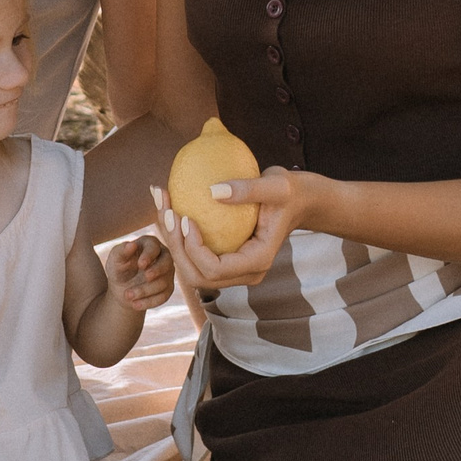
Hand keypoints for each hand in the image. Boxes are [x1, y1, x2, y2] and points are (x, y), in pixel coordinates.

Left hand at [103, 233, 173, 312]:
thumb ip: (121, 251)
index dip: (149, 255)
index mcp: (150, 244)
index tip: (141, 265)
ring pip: (163, 282)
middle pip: (167, 262)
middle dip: (157, 270)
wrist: (122, 288)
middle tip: (146, 277)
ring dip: (145, 290)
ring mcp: (167, 273)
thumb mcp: (115, 260)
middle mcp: (163, 257)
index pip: (153, 247)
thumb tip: (131, 244)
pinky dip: (149, 302)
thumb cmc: (119, 268)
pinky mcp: (168, 289)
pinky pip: (163, 296)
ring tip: (127, 295)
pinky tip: (135, 305)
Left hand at [153, 166, 312, 292]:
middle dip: (176, 248)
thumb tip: (214, 190)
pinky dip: (178, 234)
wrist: (297, 201)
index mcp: (257, 262)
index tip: (186, 217)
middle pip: (197, 275)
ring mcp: (233, 269)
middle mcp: (244, 273)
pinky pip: (194, 255)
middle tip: (168, 211)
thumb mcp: (277, 185)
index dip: (194, 249)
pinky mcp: (224, 258)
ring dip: (172, 241)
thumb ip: (249, 188)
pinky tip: (167, 204)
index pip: (215, 269)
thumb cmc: (290, 191)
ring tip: (163, 205)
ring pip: (191, 268)